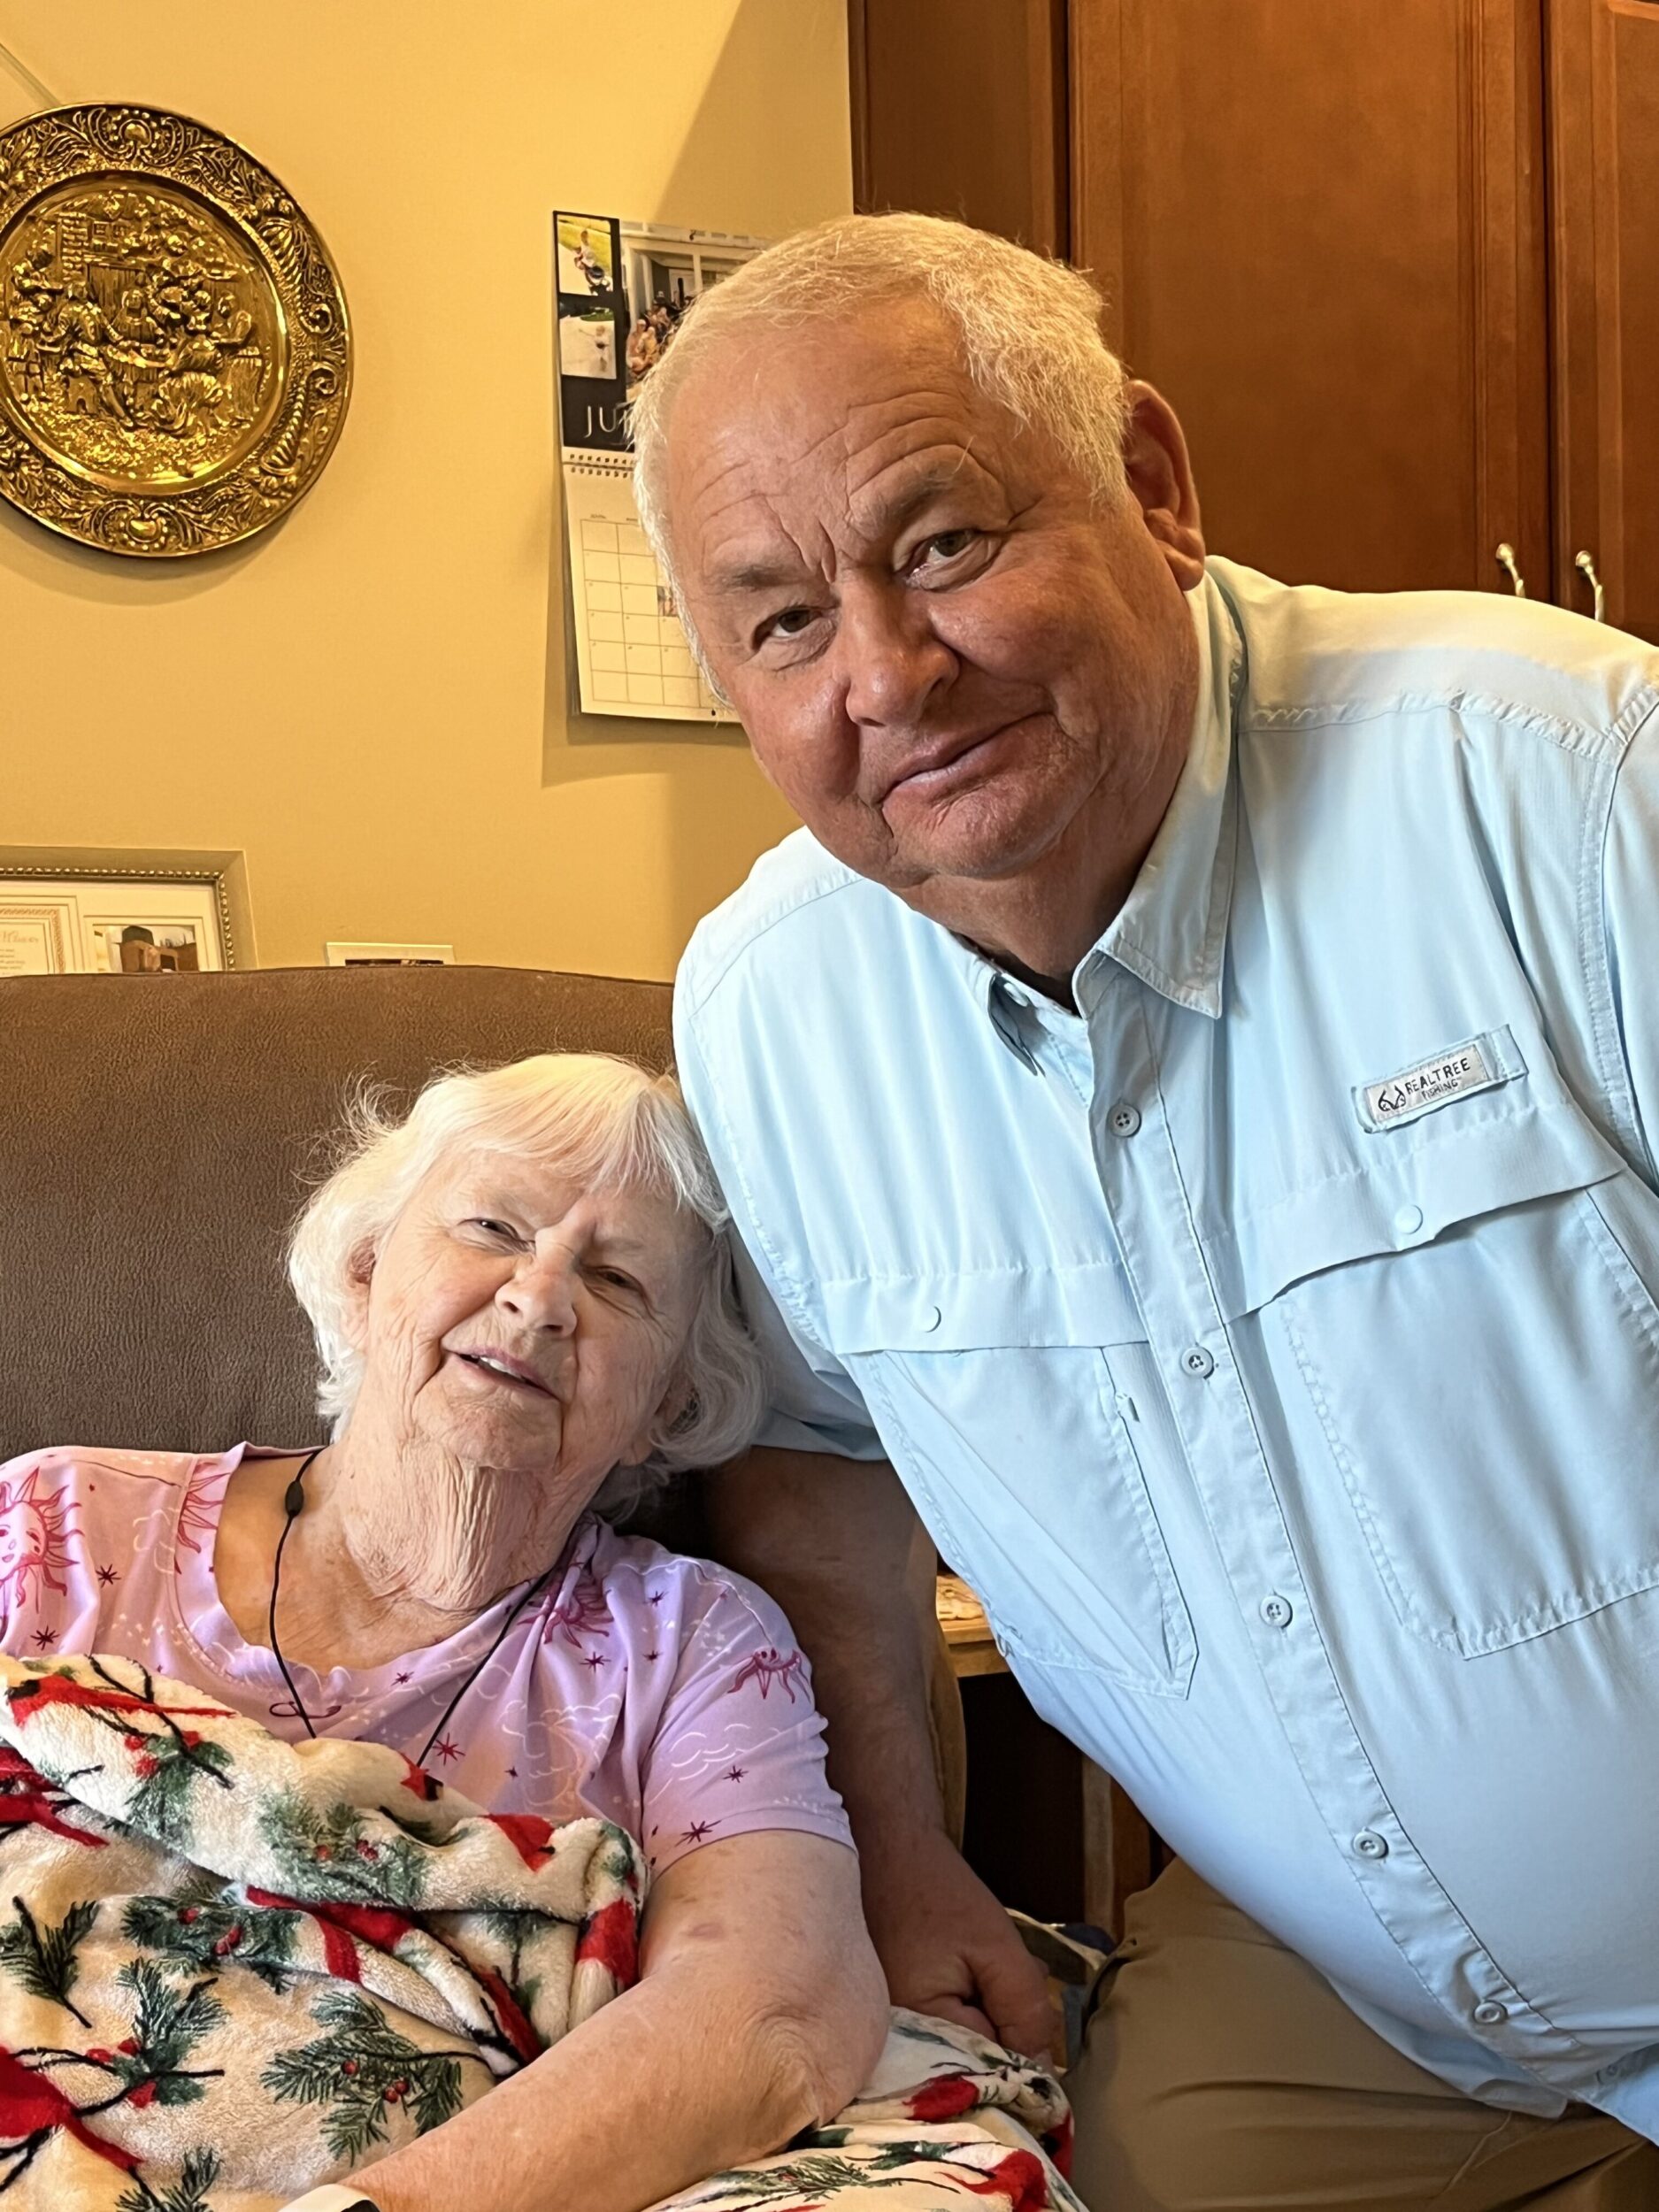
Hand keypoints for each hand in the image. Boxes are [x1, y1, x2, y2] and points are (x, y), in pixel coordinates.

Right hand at [861, 1825, 1055, 2057]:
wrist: (889, 1848)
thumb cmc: (938, 1892)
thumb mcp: (996, 1948)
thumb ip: (1024, 2010)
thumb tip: (1042, 2072)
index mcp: (917, 2038)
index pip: (990, 2070)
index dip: (1018, 2038)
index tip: (1022, 2001)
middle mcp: (896, 2047)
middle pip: (975, 2061)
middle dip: (1004, 2022)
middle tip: (1001, 1970)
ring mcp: (894, 2030)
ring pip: (966, 2040)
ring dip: (990, 2009)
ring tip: (988, 1961)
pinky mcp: (898, 2012)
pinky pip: (948, 2023)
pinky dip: (969, 2000)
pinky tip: (970, 1964)